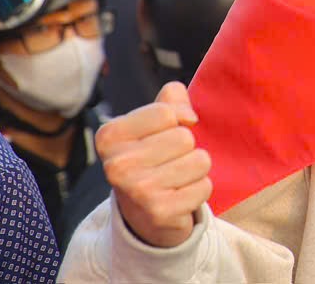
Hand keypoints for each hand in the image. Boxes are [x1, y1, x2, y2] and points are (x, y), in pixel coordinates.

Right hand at [95, 82, 211, 247]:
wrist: (143, 213)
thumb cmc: (152, 157)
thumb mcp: (153, 124)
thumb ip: (169, 101)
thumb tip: (183, 107)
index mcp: (110, 136)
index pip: (166, 113)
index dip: (178, 120)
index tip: (165, 134)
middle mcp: (117, 165)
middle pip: (184, 137)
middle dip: (187, 148)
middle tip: (169, 162)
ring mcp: (137, 190)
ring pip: (199, 160)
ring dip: (196, 169)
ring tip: (176, 178)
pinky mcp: (159, 212)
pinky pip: (204, 186)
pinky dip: (199, 189)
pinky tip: (180, 196)